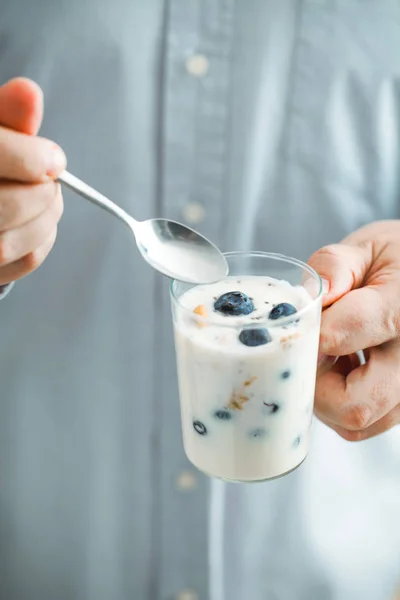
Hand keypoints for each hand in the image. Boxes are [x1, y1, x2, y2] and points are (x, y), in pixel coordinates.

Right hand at [0, 77, 65, 284]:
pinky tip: (38, 223)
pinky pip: (25, 261)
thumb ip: (6, 116)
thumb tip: (29, 92)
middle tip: (49, 181)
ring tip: (45, 199)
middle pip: (8, 205)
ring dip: (46, 218)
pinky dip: (43, 240)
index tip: (54, 159)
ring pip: (11, 243)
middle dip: (43, 192)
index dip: (33, 159)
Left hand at [308, 220, 399, 440]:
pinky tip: (345, 368)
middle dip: (316, 386)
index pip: (344, 333)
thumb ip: (335, 266)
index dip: (307, 337)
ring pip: (359, 422)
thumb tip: (308, 297)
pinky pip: (366, 423)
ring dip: (328, 398)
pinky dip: (342, 405)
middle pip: (355, 404)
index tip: (297, 328)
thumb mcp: (367, 247)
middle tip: (311, 353)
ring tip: (333, 356)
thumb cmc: (394, 260)